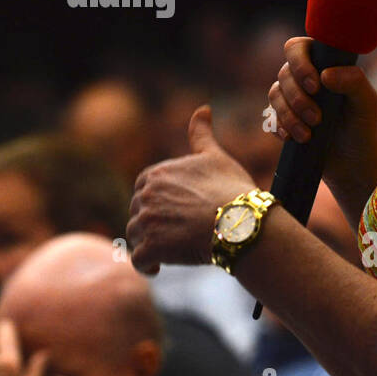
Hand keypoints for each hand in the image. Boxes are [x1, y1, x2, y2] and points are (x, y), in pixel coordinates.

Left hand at [127, 104, 255, 274]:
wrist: (241, 223)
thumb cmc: (232, 190)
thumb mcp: (215, 157)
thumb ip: (201, 134)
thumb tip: (203, 108)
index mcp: (156, 173)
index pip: (143, 189)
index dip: (157, 202)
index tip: (175, 212)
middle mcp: (146, 195)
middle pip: (138, 212)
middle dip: (152, 223)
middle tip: (176, 234)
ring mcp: (146, 221)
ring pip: (135, 235)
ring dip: (147, 243)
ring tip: (170, 250)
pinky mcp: (150, 247)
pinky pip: (137, 260)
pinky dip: (145, 265)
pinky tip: (158, 267)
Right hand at [267, 36, 376, 204]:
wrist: (355, 165)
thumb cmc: (364, 127)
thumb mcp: (366, 102)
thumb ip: (353, 81)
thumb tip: (325, 75)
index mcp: (324, 63)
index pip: (298, 48)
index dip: (300, 63)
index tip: (315, 86)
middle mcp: (306, 76)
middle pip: (285, 73)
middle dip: (297, 98)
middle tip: (317, 119)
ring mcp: (293, 97)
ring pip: (275, 94)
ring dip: (288, 115)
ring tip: (307, 135)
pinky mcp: (285, 118)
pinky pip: (270, 116)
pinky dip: (280, 126)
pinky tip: (292, 138)